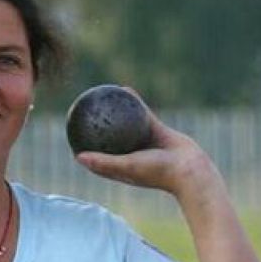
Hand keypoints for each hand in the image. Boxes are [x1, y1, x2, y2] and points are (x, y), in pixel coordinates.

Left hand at [74, 90, 223, 199]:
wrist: (190, 168)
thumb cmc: (157, 172)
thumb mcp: (127, 167)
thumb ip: (104, 163)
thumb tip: (78, 158)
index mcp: (122, 167)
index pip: (97, 159)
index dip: (83, 149)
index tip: (70, 137)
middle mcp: (132, 154)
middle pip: (109, 140)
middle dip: (96, 128)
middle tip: (82, 113)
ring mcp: (144, 141)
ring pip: (124, 124)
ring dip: (113, 112)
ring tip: (100, 97)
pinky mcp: (157, 128)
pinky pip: (141, 111)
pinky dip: (133, 102)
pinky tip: (123, 88)